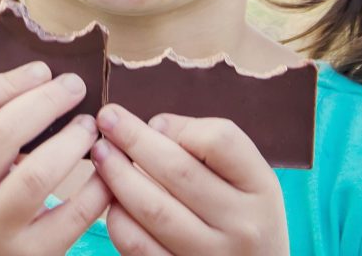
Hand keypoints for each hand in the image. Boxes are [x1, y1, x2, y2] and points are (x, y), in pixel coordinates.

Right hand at [0, 61, 111, 255]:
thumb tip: (39, 81)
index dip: (8, 80)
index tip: (41, 71)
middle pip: (2, 132)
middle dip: (46, 100)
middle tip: (75, 86)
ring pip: (39, 173)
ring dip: (73, 141)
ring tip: (88, 127)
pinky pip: (74, 215)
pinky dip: (97, 187)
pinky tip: (106, 172)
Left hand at [91, 105, 288, 254]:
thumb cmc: (243, 215)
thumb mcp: (246, 178)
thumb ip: (207, 147)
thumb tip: (153, 128)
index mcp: (260, 188)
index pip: (221, 141)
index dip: (181, 126)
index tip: (153, 121)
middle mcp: (242, 224)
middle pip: (179, 171)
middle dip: (134, 140)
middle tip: (106, 119)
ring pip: (153, 209)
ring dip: (118, 177)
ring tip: (101, 155)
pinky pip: (138, 245)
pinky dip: (118, 219)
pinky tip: (111, 201)